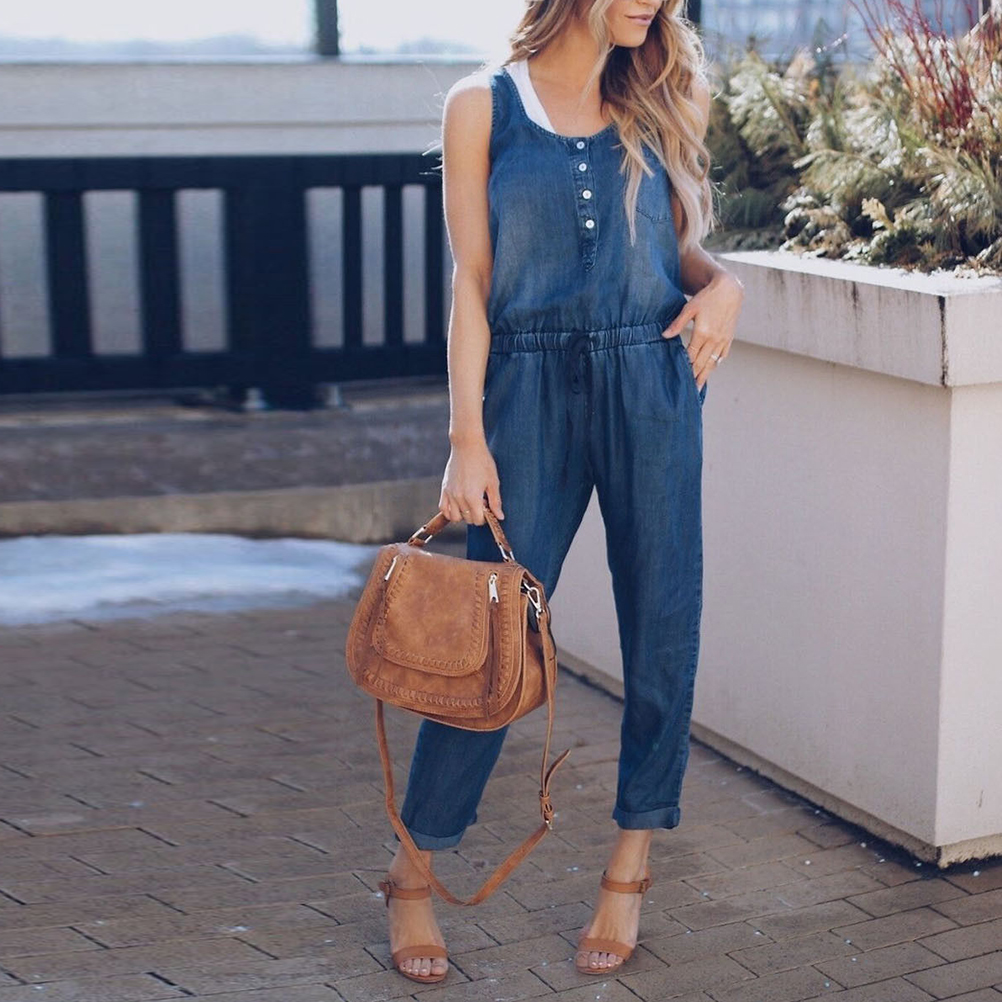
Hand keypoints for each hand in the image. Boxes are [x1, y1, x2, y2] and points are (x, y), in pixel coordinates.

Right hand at [440, 437, 504, 525]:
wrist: (467, 446)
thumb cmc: (483, 462)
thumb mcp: (493, 481)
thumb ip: (496, 501)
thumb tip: (500, 517)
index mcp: (473, 497)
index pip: (478, 520)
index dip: (485, 517)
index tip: (488, 508)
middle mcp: (459, 498)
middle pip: (468, 519)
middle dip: (476, 514)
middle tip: (481, 501)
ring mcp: (450, 494)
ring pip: (455, 517)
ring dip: (463, 515)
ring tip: (469, 503)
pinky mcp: (444, 488)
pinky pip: (443, 508)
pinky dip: (449, 512)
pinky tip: (458, 505)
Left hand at [662, 272, 743, 390]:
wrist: (730, 290)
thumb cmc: (707, 297)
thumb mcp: (689, 308)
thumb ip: (677, 324)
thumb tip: (664, 336)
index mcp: (703, 333)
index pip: (691, 357)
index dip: (685, 368)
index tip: (678, 379)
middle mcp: (714, 339)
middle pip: (702, 364)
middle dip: (694, 378)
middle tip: (688, 392)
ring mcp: (723, 340)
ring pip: (713, 363)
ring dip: (705, 375)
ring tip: (698, 388)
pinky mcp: (729, 338)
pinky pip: (722, 356)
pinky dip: (716, 365)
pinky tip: (710, 371)